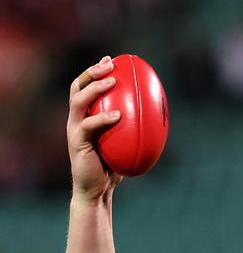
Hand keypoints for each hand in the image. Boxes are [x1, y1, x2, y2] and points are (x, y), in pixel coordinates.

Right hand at [67, 56, 123, 202]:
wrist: (96, 191)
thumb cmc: (112, 169)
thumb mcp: (124, 146)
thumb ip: (133, 130)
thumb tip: (159, 118)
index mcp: (84, 116)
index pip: (85, 86)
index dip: (95, 71)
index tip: (111, 60)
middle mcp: (76, 119)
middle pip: (78, 86)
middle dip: (93, 71)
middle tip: (110, 65)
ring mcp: (74, 129)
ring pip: (79, 100)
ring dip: (96, 88)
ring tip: (112, 82)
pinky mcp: (76, 142)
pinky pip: (89, 125)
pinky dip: (104, 119)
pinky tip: (119, 116)